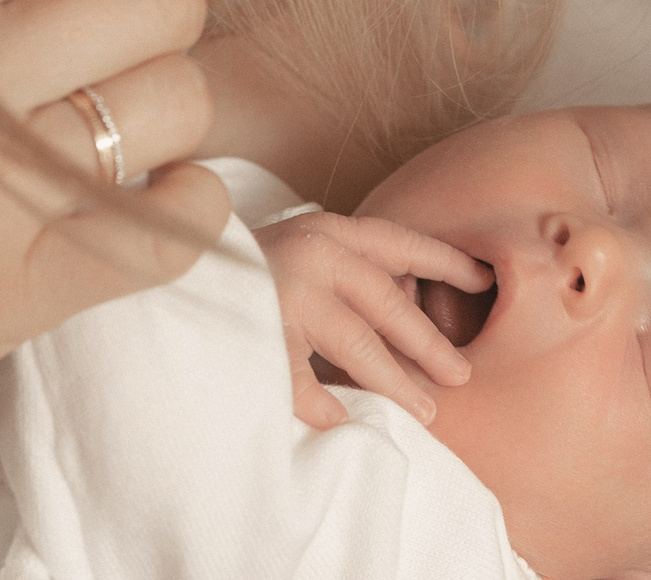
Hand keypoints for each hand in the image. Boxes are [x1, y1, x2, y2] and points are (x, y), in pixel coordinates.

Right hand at [253, 212, 491, 429]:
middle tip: (460, 376)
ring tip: (425, 412)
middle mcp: (311, 255)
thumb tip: (411, 290)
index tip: (485, 279)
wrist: (164, 269)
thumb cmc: (241, 265)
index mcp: (328, 229)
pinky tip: (343, 421)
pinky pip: (301, 383)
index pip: (401, 242)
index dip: (445, 261)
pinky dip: (323, 406)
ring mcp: (283, 295)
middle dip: (428, 344)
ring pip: (357, 346)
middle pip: (388, 303)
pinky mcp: (256, 336)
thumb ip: (348, 264)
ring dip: (395, 383)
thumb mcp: (301, 245)